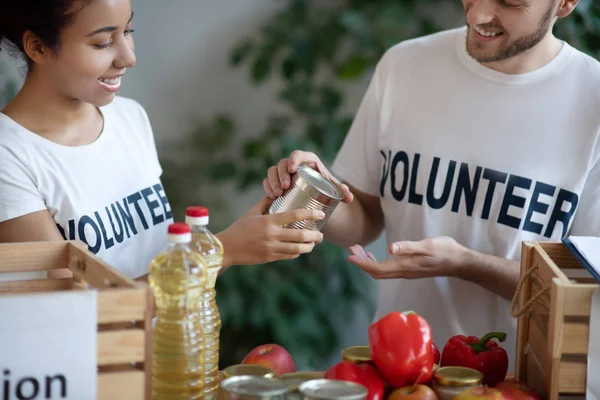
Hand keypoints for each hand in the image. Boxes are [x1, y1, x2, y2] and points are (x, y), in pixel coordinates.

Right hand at [218, 196, 324, 266]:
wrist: (227, 248)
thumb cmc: (239, 228)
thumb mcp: (252, 212)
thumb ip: (266, 202)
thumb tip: (277, 192)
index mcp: (269, 221)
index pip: (294, 215)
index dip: (310, 214)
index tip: (321, 214)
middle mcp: (272, 235)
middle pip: (300, 235)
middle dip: (315, 235)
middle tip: (321, 234)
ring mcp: (271, 248)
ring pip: (297, 249)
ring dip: (309, 246)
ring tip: (314, 243)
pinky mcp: (270, 258)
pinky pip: (289, 256)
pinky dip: (297, 253)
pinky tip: (301, 249)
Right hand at [263, 150, 353, 202]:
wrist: (317, 192)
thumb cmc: (325, 186)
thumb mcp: (332, 187)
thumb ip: (342, 191)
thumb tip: (349, 198)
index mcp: (307, 160)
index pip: (297, 154)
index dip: (293, 159)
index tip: (292, 170)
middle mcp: (294, 164)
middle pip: (283, 164)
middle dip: (281, 174)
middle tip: (284, 187)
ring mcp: (283, 172)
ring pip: (273, 171)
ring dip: (273, 181)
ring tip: (277, 194)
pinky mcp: (276, 180)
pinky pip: (268, 180)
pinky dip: (268, 186)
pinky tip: (271, 196)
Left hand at [347, 236, 466, 279]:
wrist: (459, 262)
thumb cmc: (445, 250)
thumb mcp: (427, 245)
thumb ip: (409, 247)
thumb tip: (391, 248)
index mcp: (405, 266)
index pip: (377, 268)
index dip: (362, 263)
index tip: (349, 255)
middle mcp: (403, 272)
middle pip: (376, 272)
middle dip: (361, 262)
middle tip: (351, 248)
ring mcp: (406, 272)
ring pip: (380, 271)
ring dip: (367, 262)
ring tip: (358, 250)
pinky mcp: (409, 269)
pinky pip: (387, 269)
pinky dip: (376, 262)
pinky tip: (373, 254)